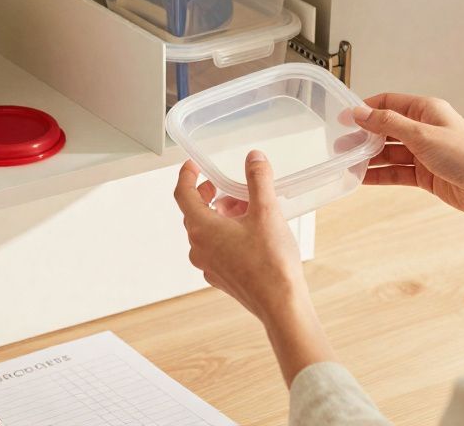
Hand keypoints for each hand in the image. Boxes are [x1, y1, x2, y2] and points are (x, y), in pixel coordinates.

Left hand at [174, 151, 305, 321]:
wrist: (281, 304)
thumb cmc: (271, 262)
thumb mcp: (267, 212)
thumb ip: (258, 180)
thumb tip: (254, 159)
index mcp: (201, 228)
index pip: (182, 194)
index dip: (186, 175)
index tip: (192, 166)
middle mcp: (198, 248)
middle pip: (195, 212)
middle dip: (211, 195)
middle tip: (226, 185)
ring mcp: (208, 265)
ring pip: (207, 231)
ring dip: (223, 215)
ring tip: (248, 208)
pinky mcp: (221, 277)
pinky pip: (217, 248)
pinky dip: (228, 233)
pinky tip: (252, 232)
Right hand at [348, 93, 463, 246]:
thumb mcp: (423, 135)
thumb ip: (389, 124)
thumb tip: (361, 112)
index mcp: (425, 110)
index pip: (387, 103)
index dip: (364, 110)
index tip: (343, 119)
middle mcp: (423, 129)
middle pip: (384, 129)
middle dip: (362, 137)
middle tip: (339, 146)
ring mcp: (423, 152)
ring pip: (388, 152)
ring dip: (368, 158)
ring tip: (346, 163)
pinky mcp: (424, 174)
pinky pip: (395, 172)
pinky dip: (379, 175)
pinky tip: (362, 178)